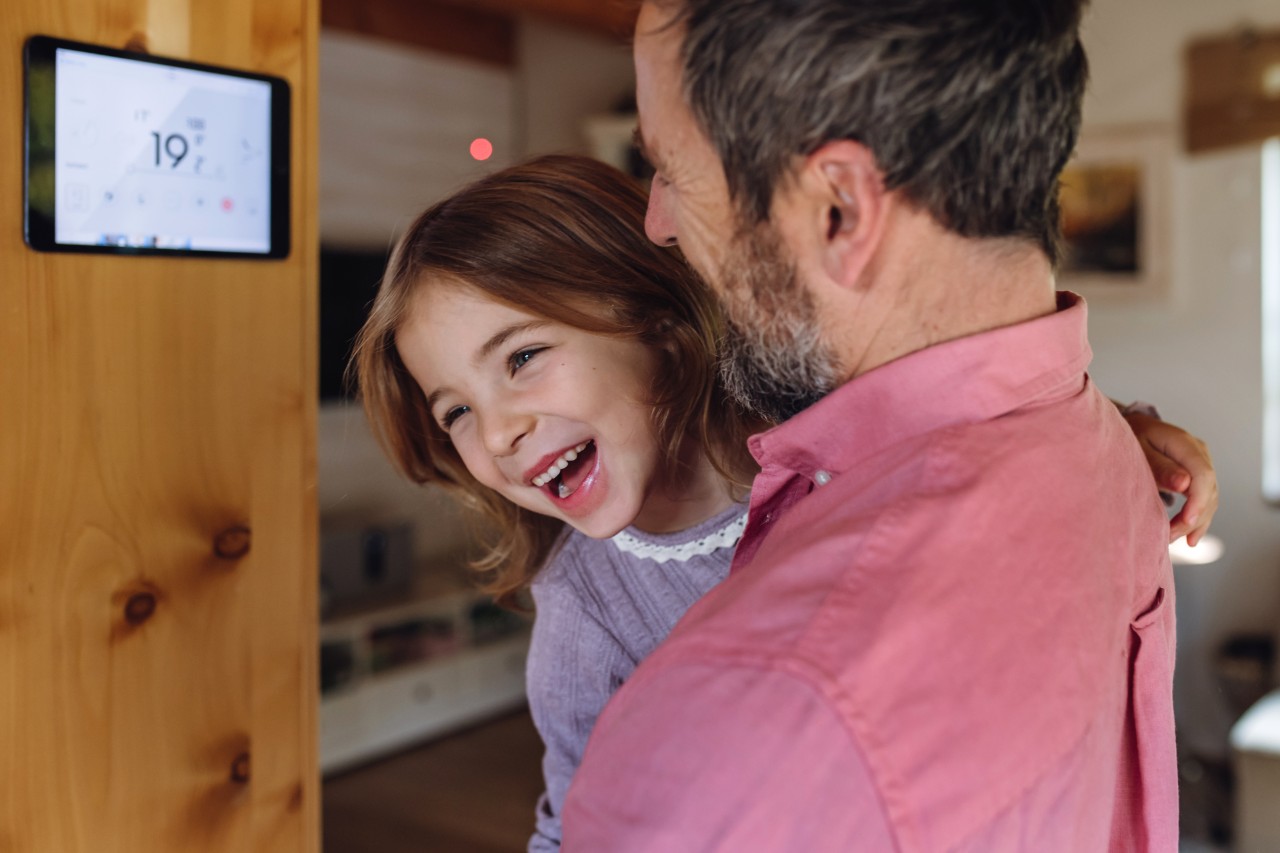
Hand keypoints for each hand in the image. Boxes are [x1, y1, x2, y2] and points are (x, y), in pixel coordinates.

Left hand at [1123, 411, 1218, 545]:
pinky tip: (1191, 539)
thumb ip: (1159, 466)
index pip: (1203, 474)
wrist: (1131, 427)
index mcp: (1183, 443)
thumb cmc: (1130, 437)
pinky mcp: (1196, 474)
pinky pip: (1204, 499)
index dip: (1198, 500)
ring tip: (1175, 540)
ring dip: (1195, 522)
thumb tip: (1184, 484)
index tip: (1186, 521)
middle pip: (1208, 489)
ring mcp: (1200, 462)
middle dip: (1192, 517)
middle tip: (1169, 536)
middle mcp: (1198, 452)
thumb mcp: (1137, 448)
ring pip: (1209, 497)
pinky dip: (1198, 518)